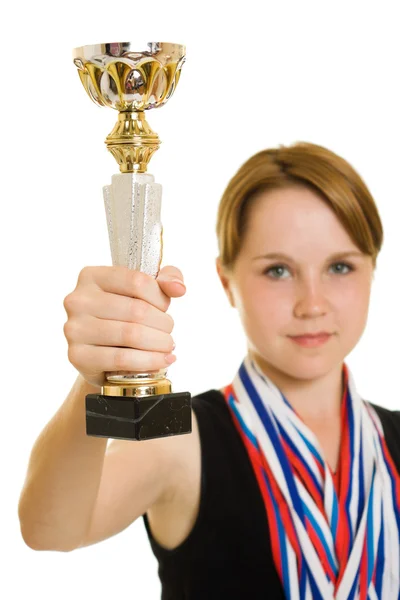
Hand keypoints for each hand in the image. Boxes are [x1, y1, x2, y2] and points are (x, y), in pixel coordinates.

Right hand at [63, 265, 185, 386]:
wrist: (100, 351)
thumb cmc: (123, 315)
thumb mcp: (144, 290)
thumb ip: (166, 279)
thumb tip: (179, 288)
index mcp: (92, 276)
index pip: (137, 281)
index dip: (159, 297)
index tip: (164, 308)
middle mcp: (78, 300)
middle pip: (137, 310)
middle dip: (163, 324)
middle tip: (168, 332)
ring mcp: (75, 328)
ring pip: (131, 335)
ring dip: (159, 343)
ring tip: (167, 346)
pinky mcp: (78, 355)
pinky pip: (121, 359)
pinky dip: (148, 361)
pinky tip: (161, 361)